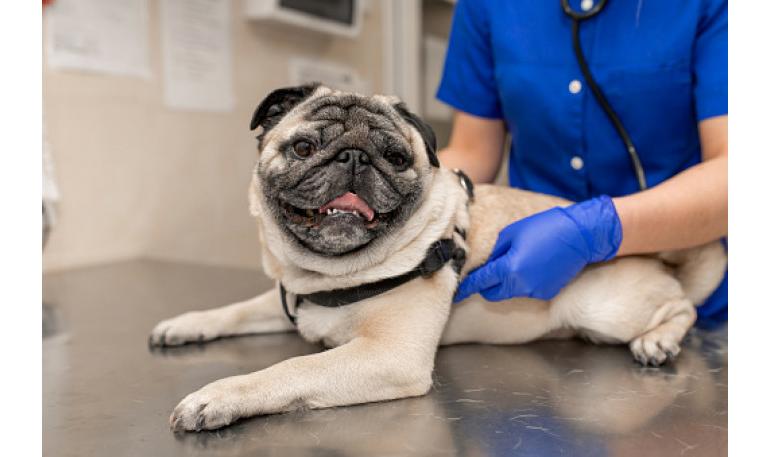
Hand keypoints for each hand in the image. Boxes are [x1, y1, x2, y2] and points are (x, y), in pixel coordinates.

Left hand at [454, 195, 622, 301]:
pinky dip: (521, 282)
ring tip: (516, 260)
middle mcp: (521, 285)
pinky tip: (532, 265)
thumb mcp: (513, 233)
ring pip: (508, 292)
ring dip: (504, 282)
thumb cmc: (547, 227)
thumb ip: (495, 251)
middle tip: (487, 269)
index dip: (466, 286)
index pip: (480, 282)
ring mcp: (535, 291)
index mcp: (509, 269)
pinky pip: (525, 291)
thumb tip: (485, 262)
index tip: (456, 291)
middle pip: (491, 292)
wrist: (581, 235)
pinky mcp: (546, 292)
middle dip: (485, 284)